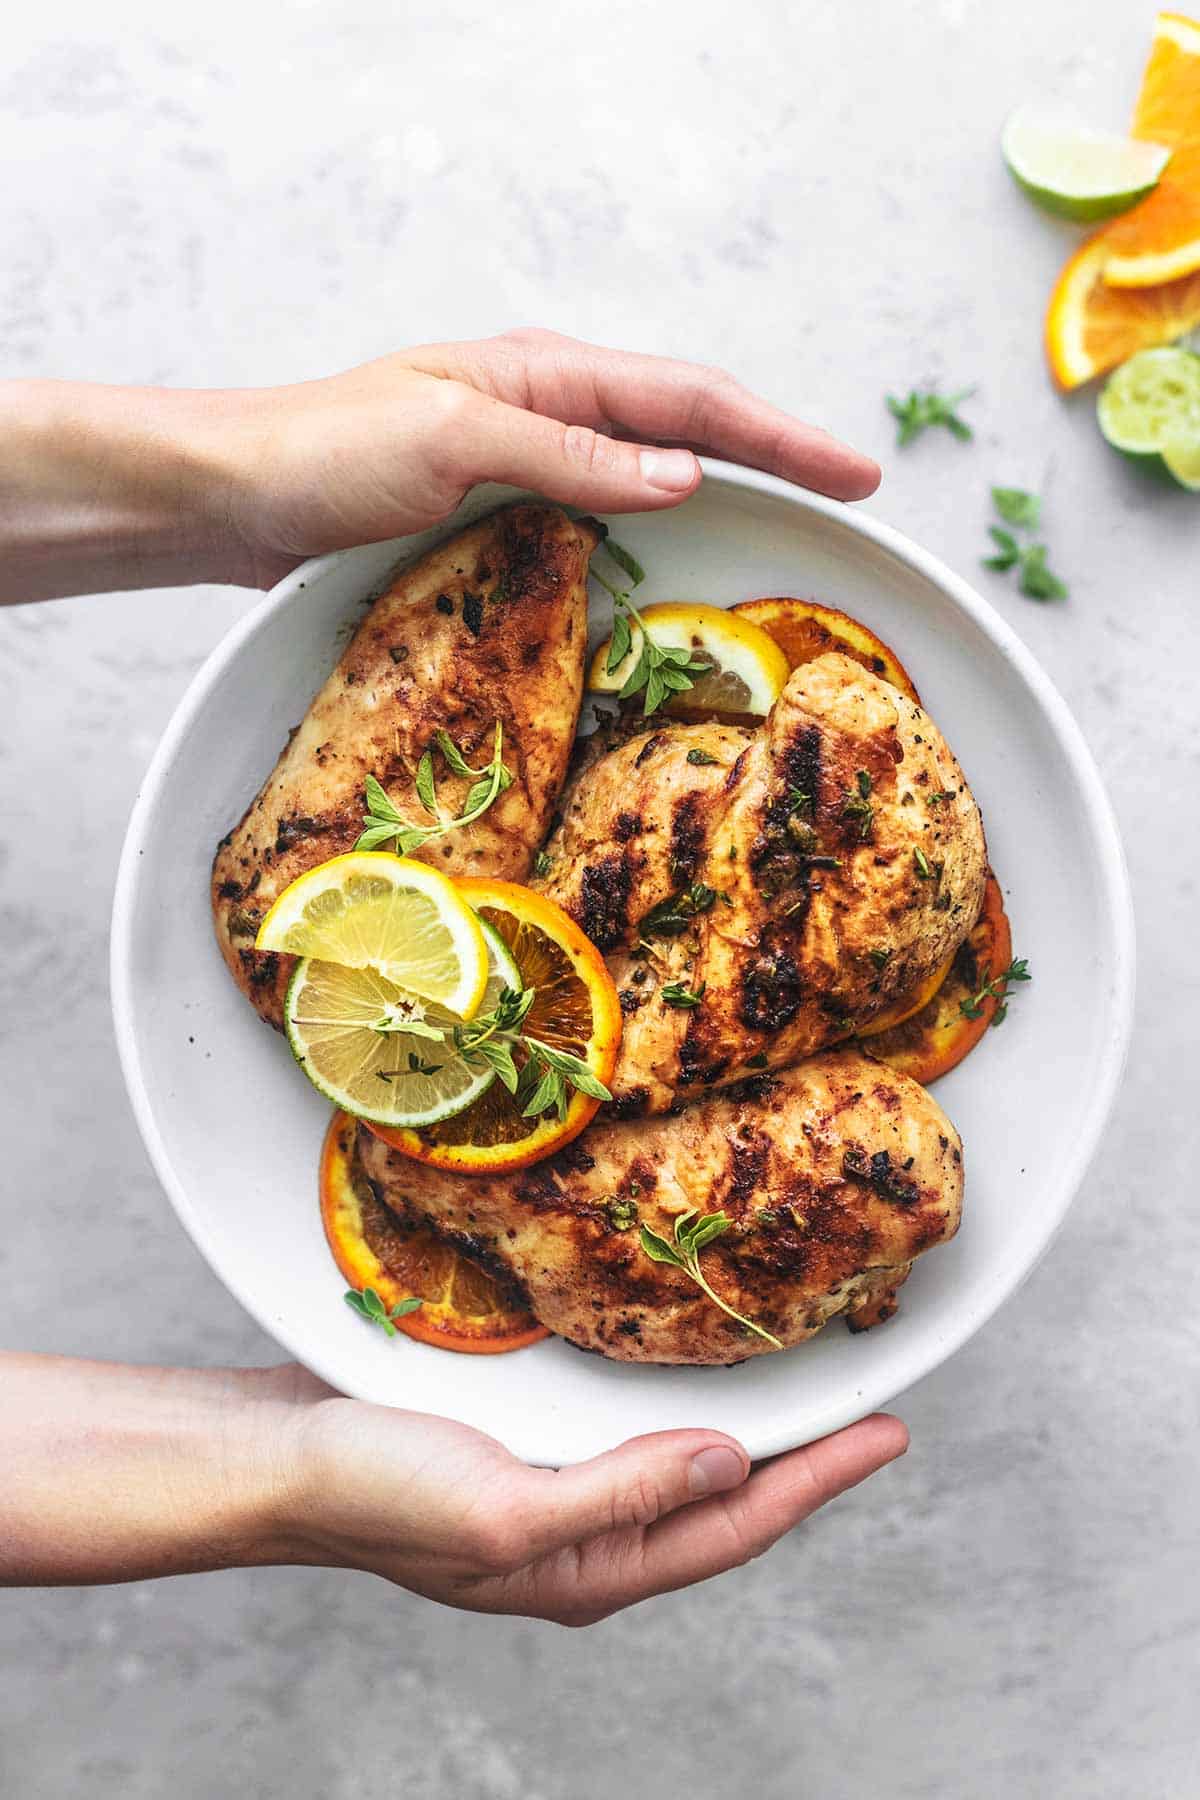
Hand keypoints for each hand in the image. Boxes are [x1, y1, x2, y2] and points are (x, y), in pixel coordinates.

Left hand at [218, 328, 880, 586]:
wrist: (233, 495)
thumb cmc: (325, 452)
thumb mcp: (453, 442)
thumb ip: (568, 457)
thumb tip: (685, 476)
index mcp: (545, 375)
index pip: (691, 400)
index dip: (779, 436)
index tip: (852, 474)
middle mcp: (547, 413)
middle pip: (689, 429)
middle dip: (776, 456)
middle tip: (853, 493)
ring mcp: (526, 463)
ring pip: (650, 476)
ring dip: (726, 496)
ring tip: (795, 526)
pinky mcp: (499, 514)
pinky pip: (599, 522)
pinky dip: (654, 539)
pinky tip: (676, 566)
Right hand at [276, 1368, 905, 1622]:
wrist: (278, 1457)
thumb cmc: (377, 1492)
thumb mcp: (506, 1510)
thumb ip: (624, 1494)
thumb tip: (732, 1465)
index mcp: (589, 1567)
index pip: (734, 1525)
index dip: (818, 1481)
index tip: (890, 1435)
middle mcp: (585, 1534)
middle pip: (720, 1500)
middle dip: (801, 1461)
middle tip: (874, 1413)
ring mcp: (554, 1489)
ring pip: (676, 1460)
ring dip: (742, 1426)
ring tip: (805, 1389)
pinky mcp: (523, 1441)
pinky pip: (624, 1426)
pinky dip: (672, 1399)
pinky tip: (685, 1369)